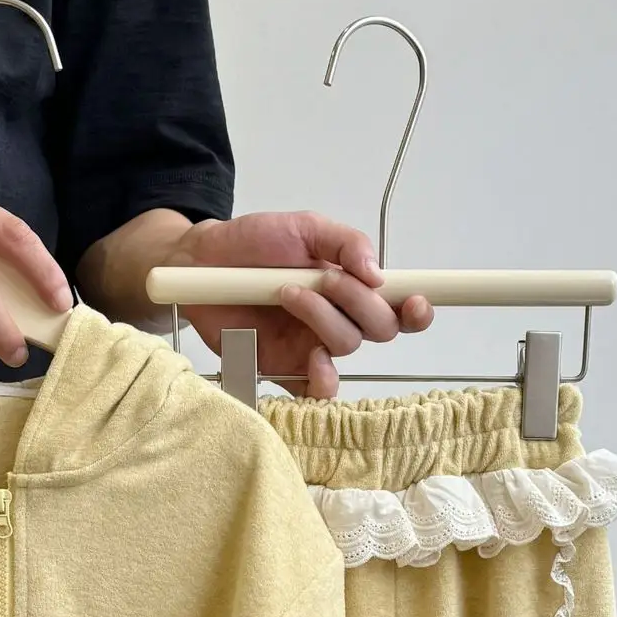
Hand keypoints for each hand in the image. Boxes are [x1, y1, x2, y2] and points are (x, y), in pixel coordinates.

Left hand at [168, 212, 432, 397]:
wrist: (201, 262)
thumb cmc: (253, 243)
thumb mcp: (305, 227)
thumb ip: (346, 243)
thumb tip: (377, 273)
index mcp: (352, 287)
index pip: (399, 307)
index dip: (416, 310)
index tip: (414, 301)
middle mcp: (339, 319)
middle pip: (379, 329)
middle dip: (359, 303)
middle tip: (326, 280)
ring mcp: (313, 345)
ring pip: (346, 345)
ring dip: (323, 317)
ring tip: (287, 292)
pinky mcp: (285, 367)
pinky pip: (316, 389)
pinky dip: (322, 378)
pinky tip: (311, 357)